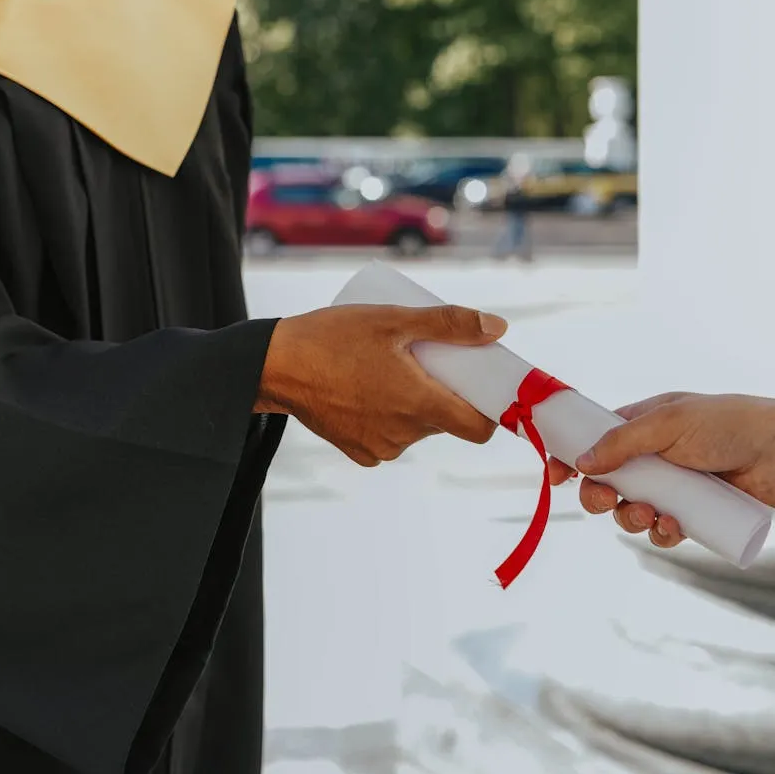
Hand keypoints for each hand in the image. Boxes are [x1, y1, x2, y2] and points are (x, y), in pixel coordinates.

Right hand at [256, 304, 509, 466]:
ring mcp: (379, 447)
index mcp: (419, 403)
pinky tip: (366, 392)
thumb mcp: (394, 320)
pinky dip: (386, 418)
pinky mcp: (358, 452)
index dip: (489, 410)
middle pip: (445, 422)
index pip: (478, 428)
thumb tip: (498, 327)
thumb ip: (449, 324)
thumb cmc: (334, 338)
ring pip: (416, 429)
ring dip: (412, 406)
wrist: (276, 366)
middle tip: (421, 362)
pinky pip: (389, 438)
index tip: (482, 388)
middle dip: (442, 395)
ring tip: (387, 373)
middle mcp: (403, 434)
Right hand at [573, 391, 774, 547]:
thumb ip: (623, 442)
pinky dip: (660, 535)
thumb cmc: (731, 424)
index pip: (593, 442)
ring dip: (630, 519)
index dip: (570, 459)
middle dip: (598, 497)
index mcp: (641, 426)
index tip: (554, 477)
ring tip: (651, 515)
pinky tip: (673, 529)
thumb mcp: (670, 423)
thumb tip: (581, 462)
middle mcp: (652, 458)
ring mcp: (672, 488)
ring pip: (630, 512)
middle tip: (605, 501)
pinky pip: (662, 532)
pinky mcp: (693, 514)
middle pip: (605, 484)